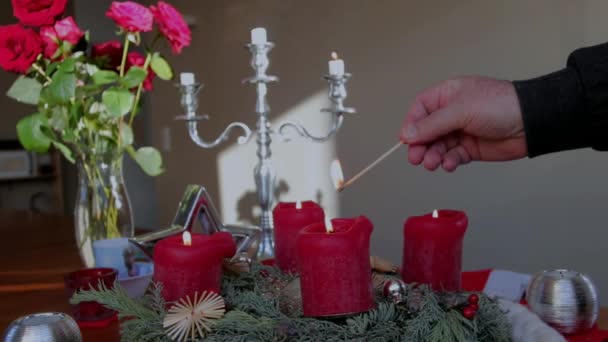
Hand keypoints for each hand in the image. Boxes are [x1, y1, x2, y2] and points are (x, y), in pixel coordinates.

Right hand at [400, 76, 526, 171]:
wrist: (531, 123)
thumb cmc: (501, 105)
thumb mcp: (461, 110)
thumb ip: (432, 124)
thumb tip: (407, 134)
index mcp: (447, 95)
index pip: (420, 109)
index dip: (411, 125)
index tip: (407, 140)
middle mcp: (452, 113)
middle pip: (426, 131)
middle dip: (420, 145)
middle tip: (416, 158)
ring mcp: (461, 131)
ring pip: (437, 146)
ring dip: (433, 156)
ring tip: (433, 163)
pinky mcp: (470, 148)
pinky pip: (452, 156)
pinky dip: (448, 162)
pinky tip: (449, 164)